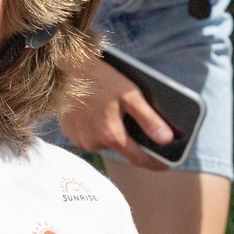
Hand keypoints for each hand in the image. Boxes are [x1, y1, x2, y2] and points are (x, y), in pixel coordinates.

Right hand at [55, 50, 172, 168]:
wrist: (67, 68)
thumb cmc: (100, 79)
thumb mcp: (130, 95)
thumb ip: (149, 119)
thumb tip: (166, 139)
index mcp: (111, 135)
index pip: (138, 159)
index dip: (154, 162)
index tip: (166, 164)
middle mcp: (93, 143)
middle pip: (121, 148)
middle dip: (130, 139)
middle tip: (132, 120)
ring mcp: (79, 139)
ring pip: (104, 143)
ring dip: (111, 133)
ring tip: (111, 112)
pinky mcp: (69, 134)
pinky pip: (89, 137)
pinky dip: (96, 129)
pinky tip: (96, 113)